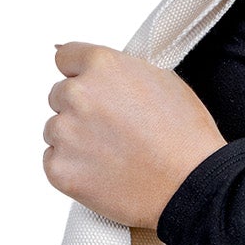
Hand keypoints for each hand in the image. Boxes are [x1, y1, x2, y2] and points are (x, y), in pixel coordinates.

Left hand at [43, 42, 226, 229]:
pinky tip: (104, 172)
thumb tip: (88, 65)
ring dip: (75, 140)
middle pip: (59, 96)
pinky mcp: (59, 169)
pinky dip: (73, 167)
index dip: (82, 75)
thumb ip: (119, 69)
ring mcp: (65, 133)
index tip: (94, 91)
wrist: (192, 185)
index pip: (66, 58)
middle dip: (80, 110)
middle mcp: (77, 94)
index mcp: (102, 66)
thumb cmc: (185, 136)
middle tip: (114, 130)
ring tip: (113, 154)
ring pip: (55, 130)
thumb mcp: (163, 79)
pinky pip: (53, 161)